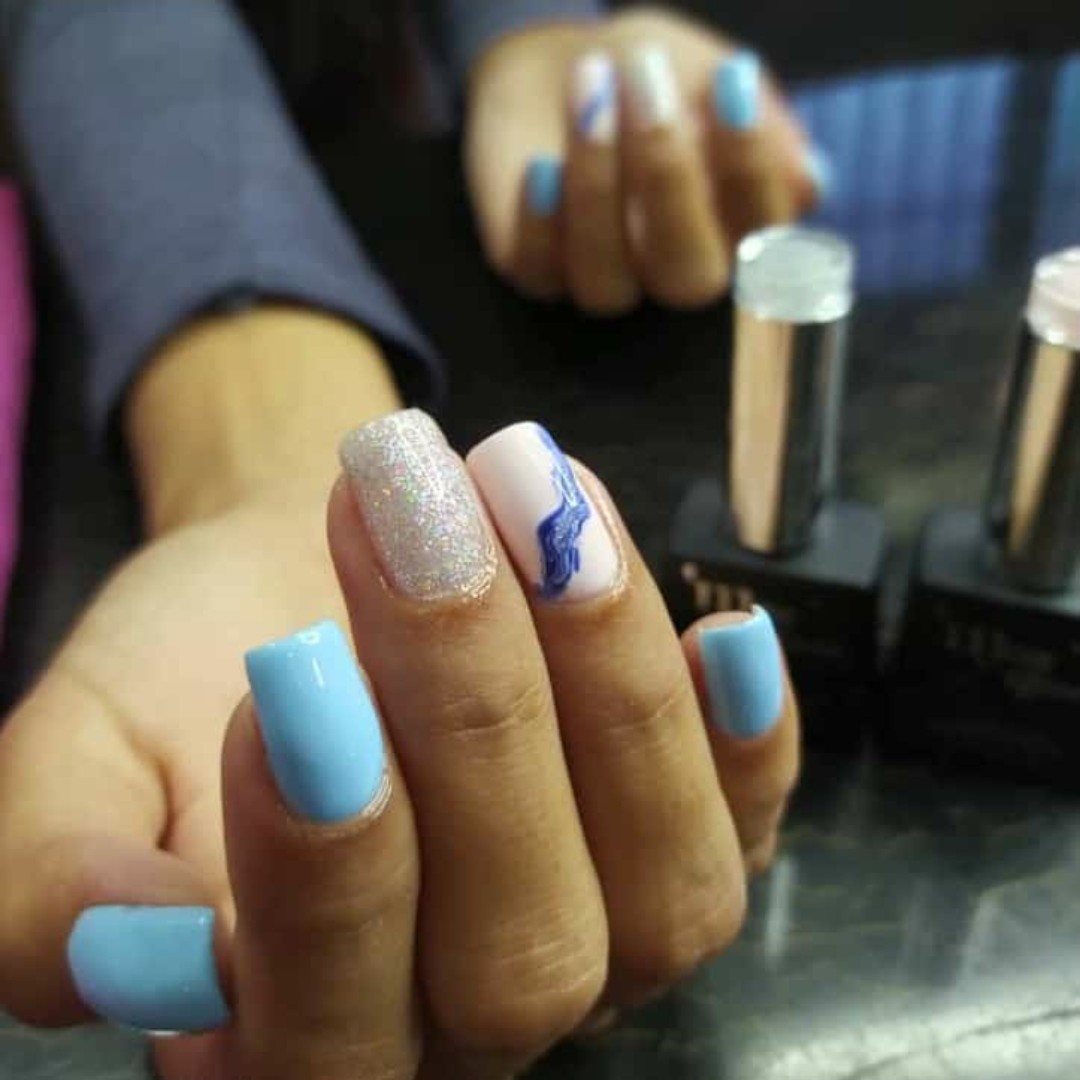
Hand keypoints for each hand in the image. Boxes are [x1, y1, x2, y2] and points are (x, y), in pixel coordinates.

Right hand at [0, 408, 799, 1078]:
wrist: (300, 578)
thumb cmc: (186, 667)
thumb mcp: (77, 759)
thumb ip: (55, 875)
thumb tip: (126, 947)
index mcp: (294, 1040)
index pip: (329, 1027)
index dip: (326, 871)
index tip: (290, 670)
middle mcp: (472, 1026)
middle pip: (519, 950)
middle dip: (473, 716)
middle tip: (411, 510)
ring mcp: (607, 940)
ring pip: (662, 887)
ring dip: (605, 681)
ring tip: (531, 497)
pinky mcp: (687, 837)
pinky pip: (752, 824)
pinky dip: (749, 735)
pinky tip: (725, 630)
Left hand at [466, 6, 823, 312]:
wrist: (559, 60)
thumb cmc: (650, 70)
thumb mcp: (706, 71)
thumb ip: (755, 123)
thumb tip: (807, 184)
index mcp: (736, 230)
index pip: (764, 235)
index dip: (751, 170)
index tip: (732, 80)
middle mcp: (677, 269)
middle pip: (688, 279)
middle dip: (668, 179)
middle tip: (647, 76)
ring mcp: (607, 277)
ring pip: (608, 284)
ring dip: (598, 188)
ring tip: (591, 87)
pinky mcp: (539, 270)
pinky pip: (540, 274)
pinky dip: (541, 222)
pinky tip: (541, 166)